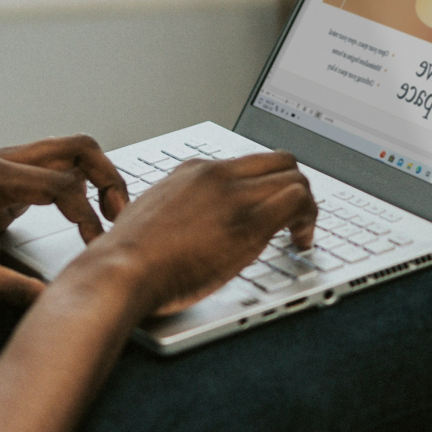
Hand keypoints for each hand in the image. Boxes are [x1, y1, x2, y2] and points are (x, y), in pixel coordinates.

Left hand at [0, 135, 127, 306]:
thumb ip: (13, 290)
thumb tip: (57, 304)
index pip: (65, 185)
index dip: (89, 218)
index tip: (94, 250)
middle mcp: (5, 161)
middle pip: (79, 148)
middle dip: (109, 178)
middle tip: (120, 218)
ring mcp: (9, 164)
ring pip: (73, 152)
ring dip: (99, 179)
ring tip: (111, 218)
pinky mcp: (12, 177)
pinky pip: (59, 169)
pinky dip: (83, 187)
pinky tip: (88, 219)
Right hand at [78, 153, 316, 316]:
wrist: (122, 270)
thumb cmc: (127, 258)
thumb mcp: (149, 218)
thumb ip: (175, 213)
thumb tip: (187, 229)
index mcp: (191, 172)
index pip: (247, 164)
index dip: (266, 187)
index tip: (268, 209)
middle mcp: (215, 175)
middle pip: (278, 161)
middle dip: (294, 188)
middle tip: (295, 219)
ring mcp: (233, 195)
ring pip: (294, 176)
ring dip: (306, 205)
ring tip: (300, 233)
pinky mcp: (249, 222)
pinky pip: (297, 200)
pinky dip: (309, 218)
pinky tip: (300, 241)